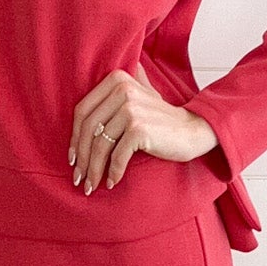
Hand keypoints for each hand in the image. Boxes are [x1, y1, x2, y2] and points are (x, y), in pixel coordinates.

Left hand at [69, 60, 219, 195]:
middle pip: (88, 130)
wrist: (193, 130)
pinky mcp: (139, 129)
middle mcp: (122, 90)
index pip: (82, 111)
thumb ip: (116, 92)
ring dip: (94, 170)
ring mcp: (131, 109)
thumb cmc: (161, 119)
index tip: (73, 158)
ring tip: (91, 185)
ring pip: (100, 145)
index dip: (74, 138)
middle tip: (78, 177)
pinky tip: (112, 182)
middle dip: (81, 158)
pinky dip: (113, 172)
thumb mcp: (139, 96)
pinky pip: (117, 156)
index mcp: (116, 80)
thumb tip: (79, 103)